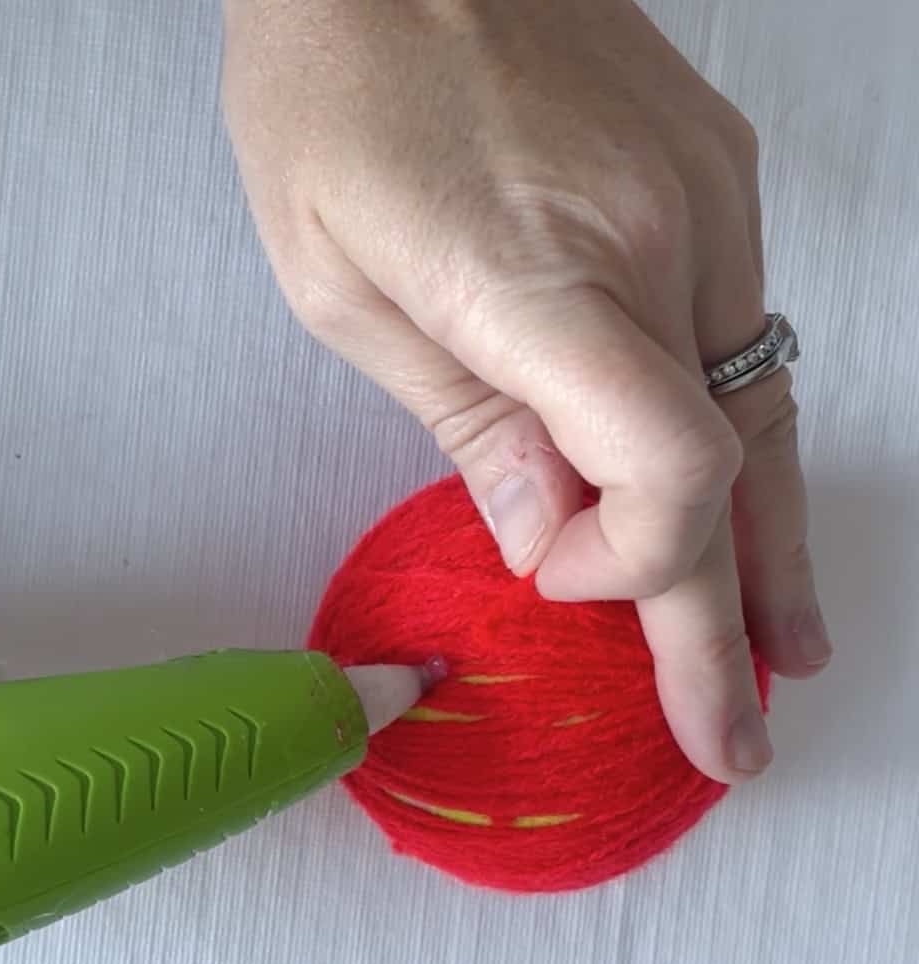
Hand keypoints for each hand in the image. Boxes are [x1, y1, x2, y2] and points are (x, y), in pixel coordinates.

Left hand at [222, 0, 830, 782]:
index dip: (640, 569)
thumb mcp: (341, 285)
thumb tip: (548, 536)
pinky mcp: (715, 175)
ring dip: (770, 545)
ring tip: (779, 646)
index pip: (670, 475)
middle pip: (733, 473)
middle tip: (738, 729)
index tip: (563, 582)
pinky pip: (742, 343)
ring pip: (764, 415)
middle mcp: (662, 237)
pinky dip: (745, 442)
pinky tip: (746, 501)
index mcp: (543, 276)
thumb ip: (464, 419)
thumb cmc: (329, 91)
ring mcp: (709, 200)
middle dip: (728, 621)